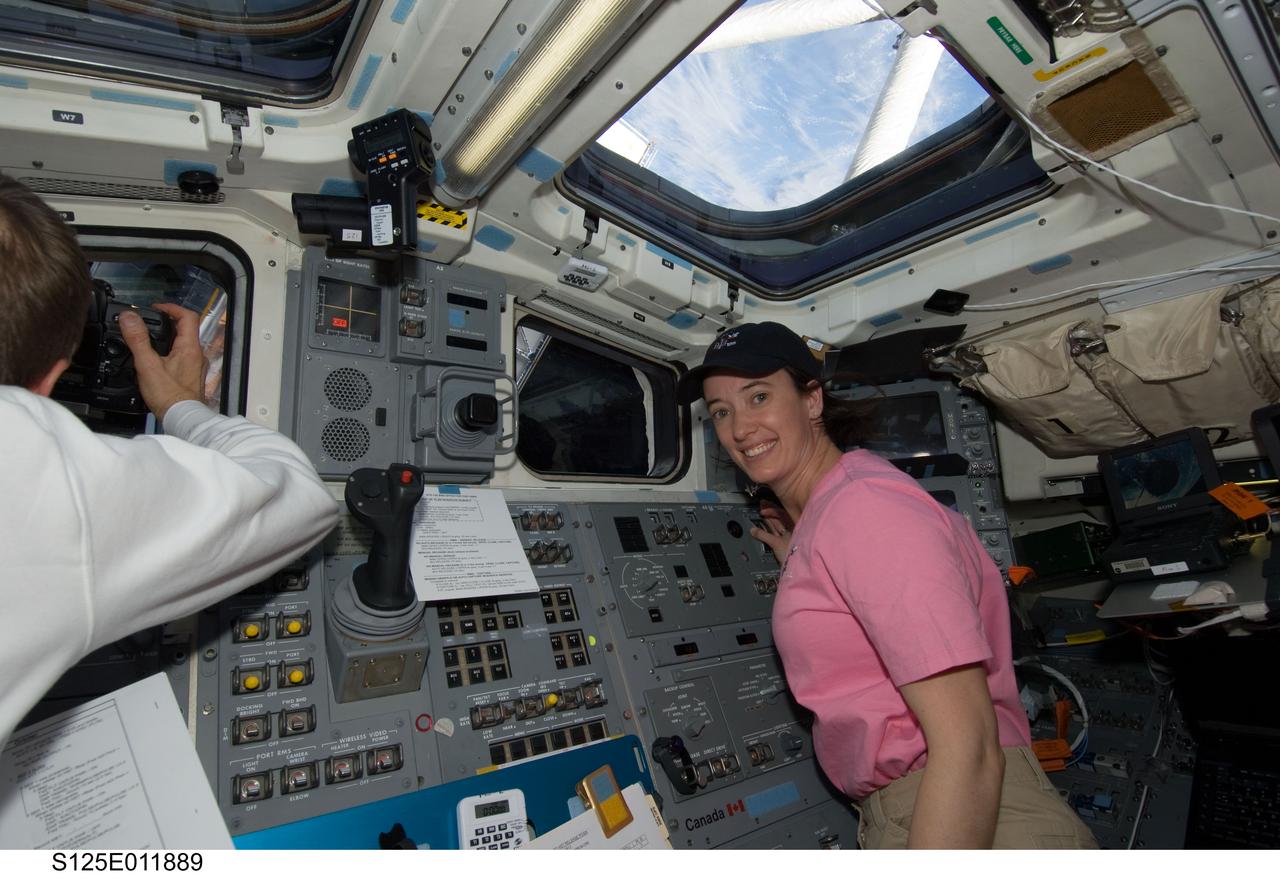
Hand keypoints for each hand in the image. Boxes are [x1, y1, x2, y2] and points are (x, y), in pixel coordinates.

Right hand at [119, 303, 206, 421]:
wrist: (182, 418)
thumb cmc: (169, 396)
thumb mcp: (148, 364)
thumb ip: (138, 339)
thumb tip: (129, 317)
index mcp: (190, 347)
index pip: (187, 316)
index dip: (171, 307)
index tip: (155, 308)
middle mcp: (197, 354)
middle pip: (185, 328)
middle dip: (167, 321)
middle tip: (149, 321)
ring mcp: (195, 365)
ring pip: (183, 343)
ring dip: (167, 337)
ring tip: (149, 338)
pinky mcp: (191, 376)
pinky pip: (182, 356)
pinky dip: (169, 351)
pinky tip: (156, 359)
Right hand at [750, 498, 793, 564]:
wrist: (797, 568)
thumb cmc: (793, 555)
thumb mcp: (775, 543)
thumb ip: (763, 535)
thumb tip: (753, 530)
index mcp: (792, 526)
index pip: (781, 513)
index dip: (771, 510)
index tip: (762, 510)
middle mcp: (791, 530)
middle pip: (779, 518)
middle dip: (769, 512)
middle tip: (760, 506)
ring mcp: (788, 538)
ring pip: (777, 526)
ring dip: (769, 520)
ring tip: (761, 514)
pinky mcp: (784, 544)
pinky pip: (776, 533)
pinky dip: (769, 530)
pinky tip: (764, 528)